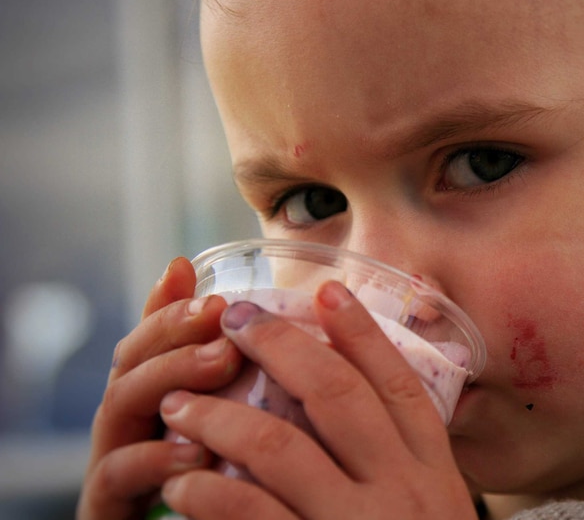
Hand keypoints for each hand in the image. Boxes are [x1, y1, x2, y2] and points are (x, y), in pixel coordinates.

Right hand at [77, 257, 241, 519]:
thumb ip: (241, 378)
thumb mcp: (231, 421)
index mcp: (155, 392)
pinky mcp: (108, 502)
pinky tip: (199, 451)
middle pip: (133, 357)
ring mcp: (113, 455)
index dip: (172, 303)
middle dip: (175, 327)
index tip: (202, 277)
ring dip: (169, 375)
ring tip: (221, 361)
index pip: (153, 335)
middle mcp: (130, 417)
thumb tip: (283, 327)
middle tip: (220, 314)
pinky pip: (119, 473)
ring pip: (120, 402)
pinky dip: (157, 458)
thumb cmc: (213, 482)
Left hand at [156, 280, 477, 519]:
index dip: (362, 332)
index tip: (326, 290)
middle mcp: (402, 491)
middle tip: (236, 317)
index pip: (399, 384)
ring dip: (222, 416)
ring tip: (180, 403)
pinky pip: (252, 517)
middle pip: (336, 396)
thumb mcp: (432, 509)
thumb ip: (403, 458)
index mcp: (433, 471)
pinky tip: (184, 481)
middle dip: (281, 347)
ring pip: (282, 447)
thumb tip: (365, 393)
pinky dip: (210, 493)